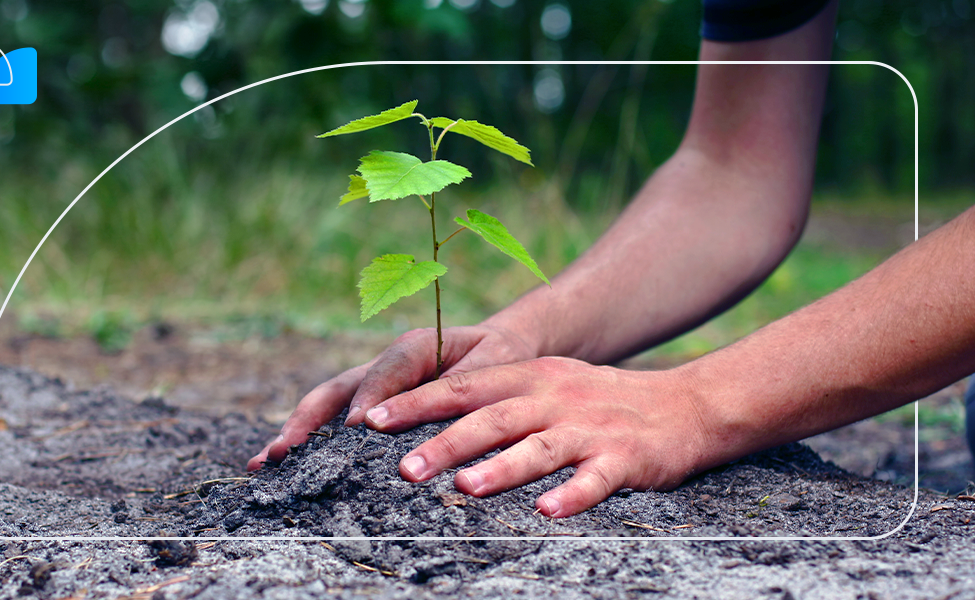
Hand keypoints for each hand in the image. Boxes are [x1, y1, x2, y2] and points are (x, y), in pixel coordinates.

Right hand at [247, 324, 537, 468]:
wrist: (499, 347)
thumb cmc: (500, 356)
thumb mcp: (496, 362)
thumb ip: (467, 383)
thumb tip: (438, 412)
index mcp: (416, 346)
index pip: (387, 370)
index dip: (370, 397)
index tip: (356, 428)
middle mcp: (385, 364)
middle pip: (338, 388)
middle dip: (308, 419)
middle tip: (282, 452)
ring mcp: (373, 384)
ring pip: (327, 405)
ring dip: (296, 432)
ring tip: (264, 463)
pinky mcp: (371, 404)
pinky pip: (335, 420)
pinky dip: (309, 441)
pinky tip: (281, 467)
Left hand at [360, 357, 713, 517]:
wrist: (685, 405)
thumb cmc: (599, 401)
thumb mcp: (548, 384)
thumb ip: (497, 399)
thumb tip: (429, 424)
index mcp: (531, 377)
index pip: (464, 386)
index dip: (417, 402)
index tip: (372, 419)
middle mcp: (555, 398)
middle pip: (493, 417)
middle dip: (446, 442)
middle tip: (404, 467)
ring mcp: (590, 428)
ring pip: (539, 447)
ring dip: (501, 468)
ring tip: (465, 489)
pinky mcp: (625, 458)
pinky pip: (595, 479)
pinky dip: (572, 495)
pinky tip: (548, 512)